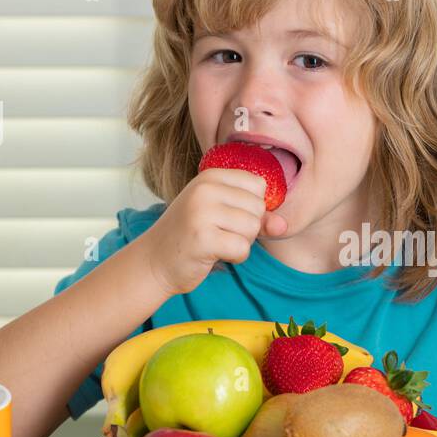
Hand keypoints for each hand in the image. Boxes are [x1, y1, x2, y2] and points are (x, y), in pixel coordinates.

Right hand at [142, 169, 286, 295]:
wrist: (154, 260)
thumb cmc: (191, 235)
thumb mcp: (222, 216)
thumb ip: (256, 217)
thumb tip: (283, 225)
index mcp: (210, 176)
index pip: (258, 185)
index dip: (252, 207)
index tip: (228, 216)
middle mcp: (205, 189)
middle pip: (258, 208)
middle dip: (247, 228)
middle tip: (219, 233)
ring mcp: (202, 212)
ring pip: (252, 229)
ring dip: (241, 243)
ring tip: (216, 242)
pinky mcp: (202, 238)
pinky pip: (242, 249)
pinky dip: (235, 257)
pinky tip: (214, 254)